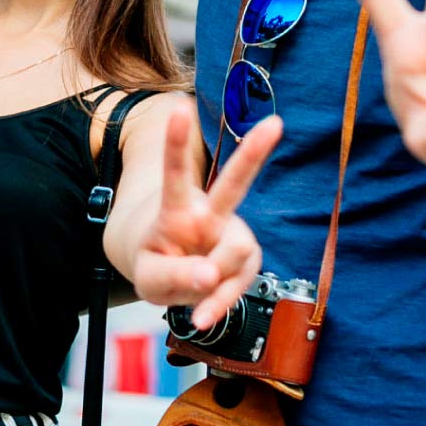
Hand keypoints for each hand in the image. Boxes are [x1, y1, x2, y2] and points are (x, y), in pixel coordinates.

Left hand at [132, 100, 279, 329]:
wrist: (169, 276)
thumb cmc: (156, 265)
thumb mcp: (149, 276)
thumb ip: (174, 275)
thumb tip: (211, 276)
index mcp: (177, 208)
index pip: (175, 172)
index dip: (175, 142)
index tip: (178, 108)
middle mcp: (209, 214)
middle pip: (232, 184)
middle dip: (254, 154)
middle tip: (276, 123)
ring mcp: (230, 235)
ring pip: (239, 249)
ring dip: (215, 281)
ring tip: (191, 294)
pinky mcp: (244, 260)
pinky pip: (239, 283)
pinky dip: (220, 303)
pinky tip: (202, 317)